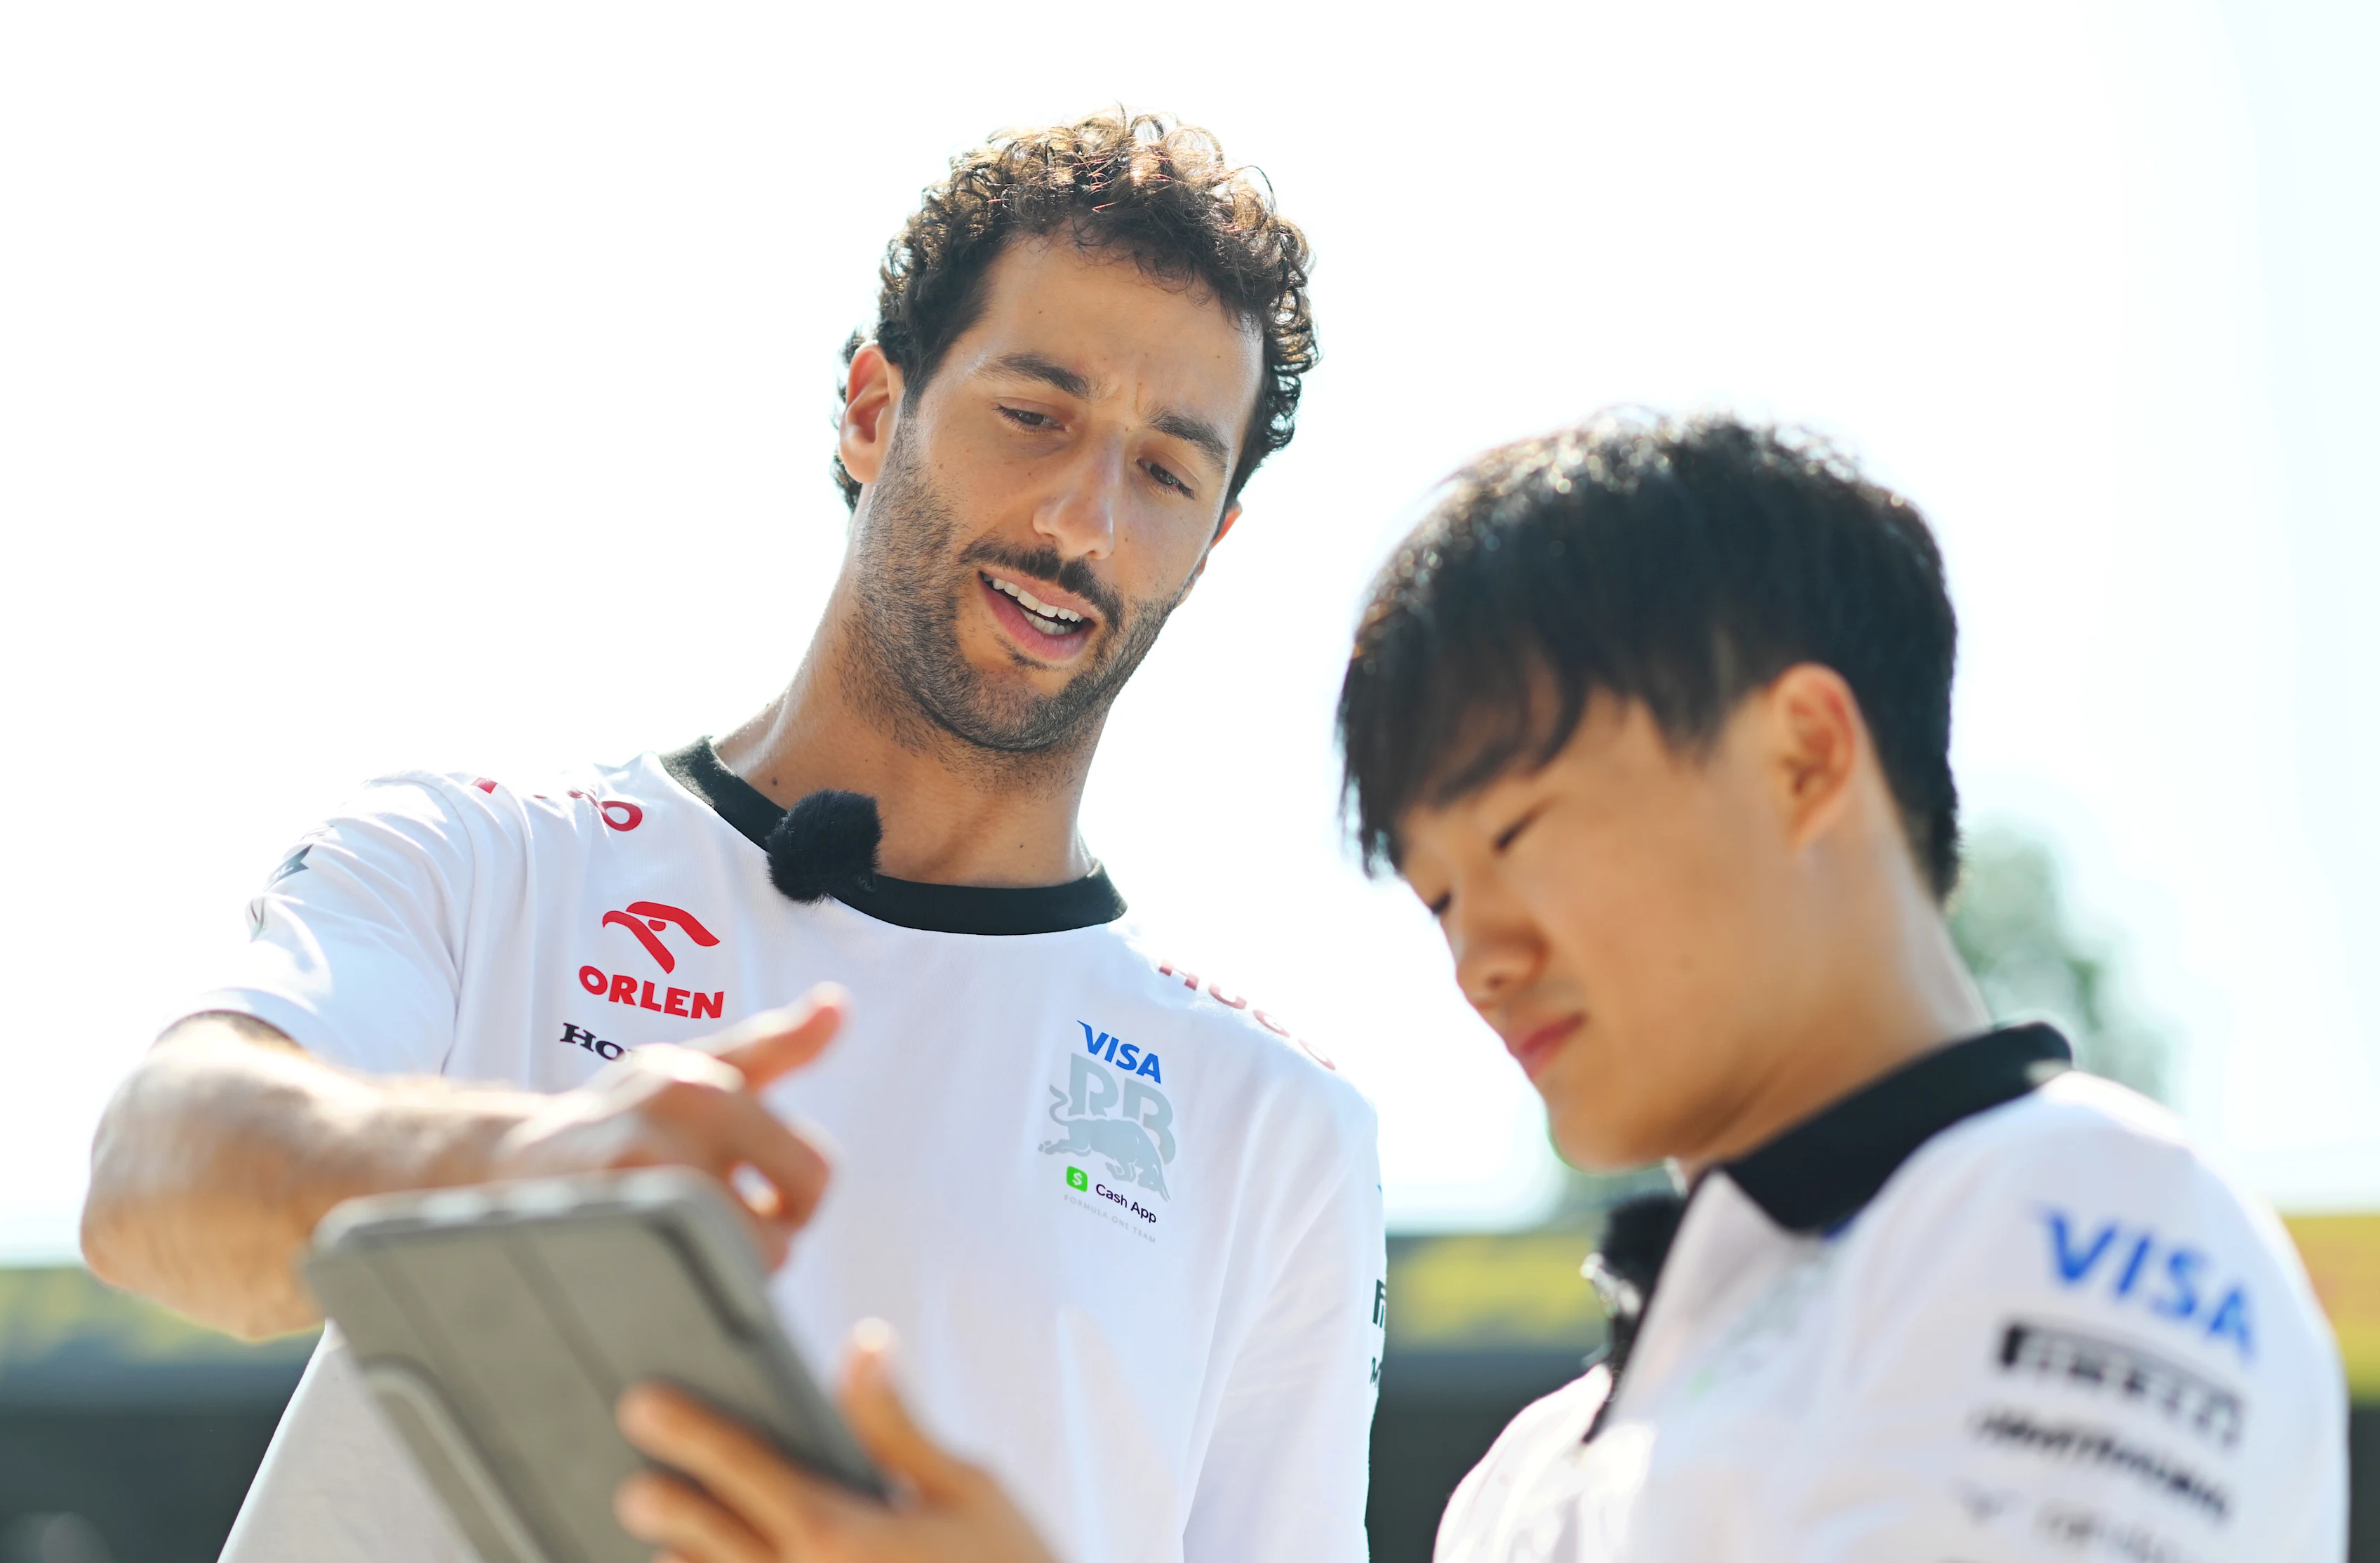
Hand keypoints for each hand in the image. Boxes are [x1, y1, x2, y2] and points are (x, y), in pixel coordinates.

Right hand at [493, 985, 844, 1267]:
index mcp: (706, 1084)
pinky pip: (677, 1290)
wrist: (517, 1155)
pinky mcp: (596, 1232)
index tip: (773, 1204)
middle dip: (764, 1249)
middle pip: (775, 1242)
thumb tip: (838, 1004)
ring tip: (686, 1246)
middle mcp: (665, 1129)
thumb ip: (777, 1044)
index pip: (812, 1172)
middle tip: (729, 1235)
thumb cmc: (631, 1111)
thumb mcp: (702, 1065)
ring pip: (727, 1275)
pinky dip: (677, 1292)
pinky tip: (654, 1264)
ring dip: (719, 1276)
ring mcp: (629, 1180)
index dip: (802, 1206)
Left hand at [613, 1321, 1059, 1562]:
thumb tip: (862, 1346)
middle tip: (634, 1485)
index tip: (644, 1405)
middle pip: (704, 1537)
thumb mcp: (968, 1488)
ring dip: (688, 1560)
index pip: (743, 1467)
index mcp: (839, 1532)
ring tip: (665, 1538)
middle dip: (664, 1505)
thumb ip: (895, 1422)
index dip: (688, 1430)